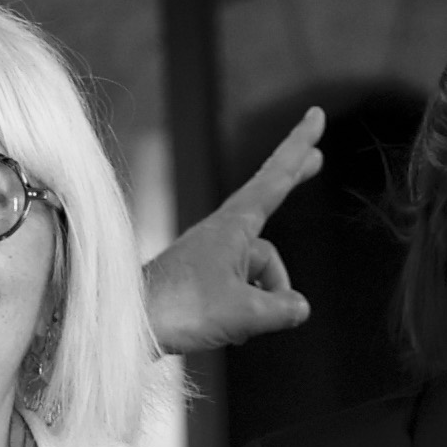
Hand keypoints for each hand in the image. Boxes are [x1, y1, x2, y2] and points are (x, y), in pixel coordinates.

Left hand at [139, 110, 324, 354]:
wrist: (129, 323)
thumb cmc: (181, 309)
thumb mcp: (246, 312)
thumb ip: (282, 308)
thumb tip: (299, 307)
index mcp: (235, 225)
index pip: (276, 176)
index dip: (299, 147)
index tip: (316, 116)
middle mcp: (225, 231)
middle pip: (270, 203)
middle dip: (292, 179)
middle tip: (317, 156)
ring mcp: (214, 253)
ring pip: (261, 270)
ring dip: (265, 299)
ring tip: (238, 323)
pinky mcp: (204, 276)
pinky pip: (244, 286)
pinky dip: (249, 308)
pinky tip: (235, 330)